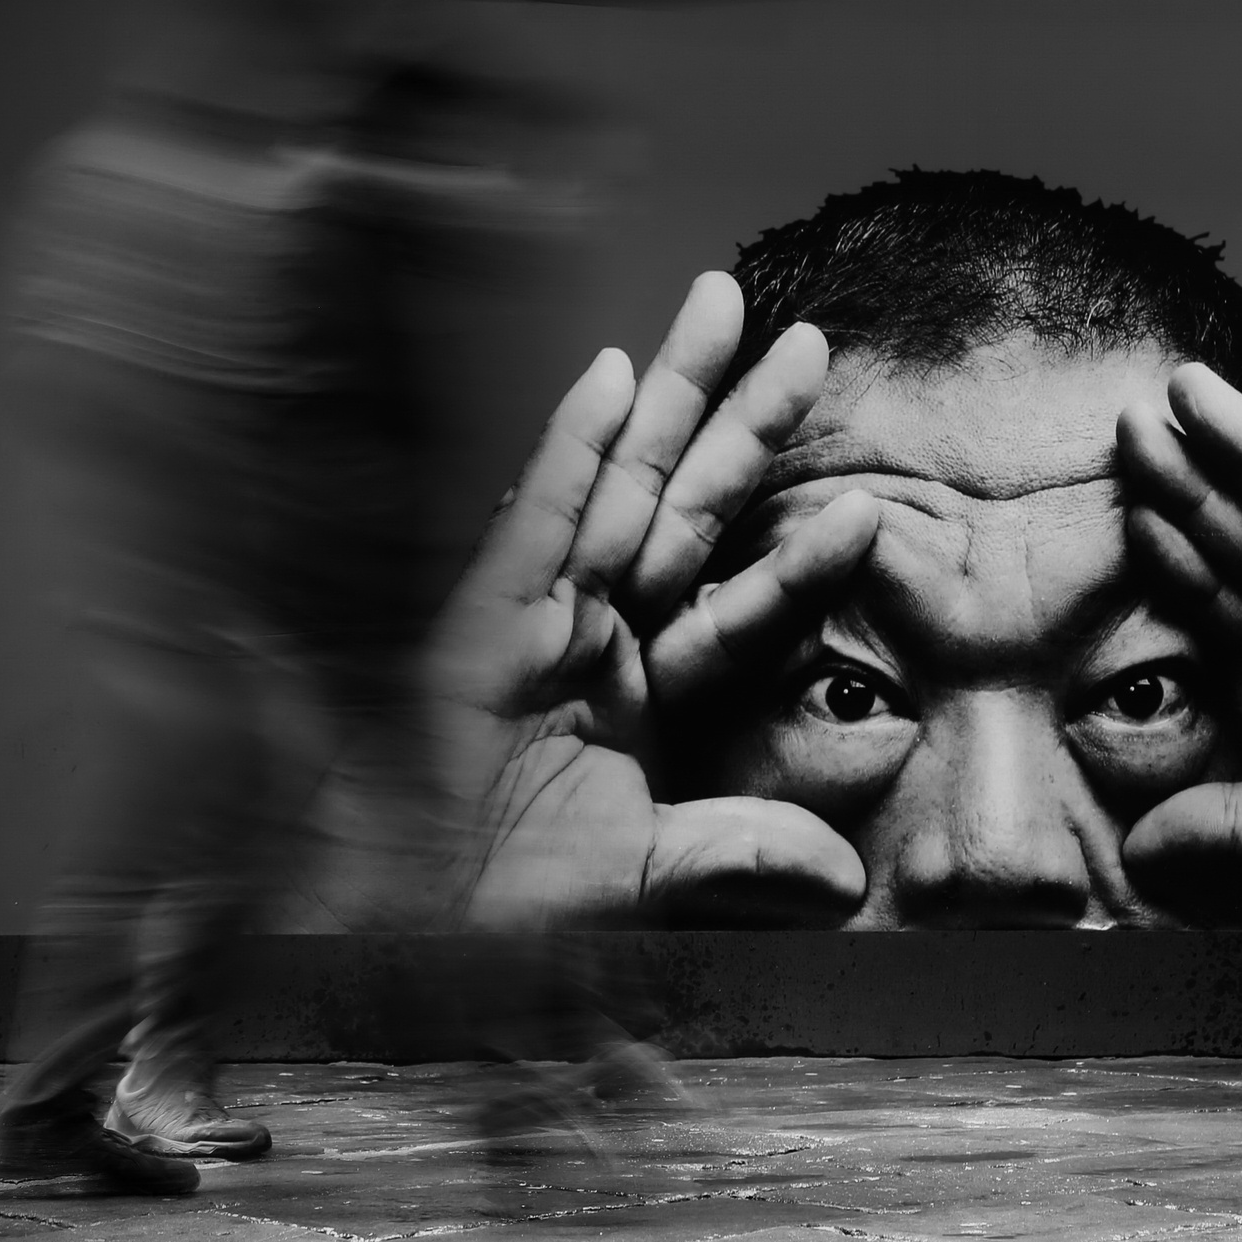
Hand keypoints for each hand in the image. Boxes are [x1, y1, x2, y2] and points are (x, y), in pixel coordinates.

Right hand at [428, 273, 880, 929]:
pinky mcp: (467, 620)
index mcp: (637, 700)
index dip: (801, 564)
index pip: (740, 615)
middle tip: (810, 337)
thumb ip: (735, 862)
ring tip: (723, 304)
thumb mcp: (634, 883)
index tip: (868, 510)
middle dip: (744, 423)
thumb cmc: (488, 916)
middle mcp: (592, 643)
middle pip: (689, 514)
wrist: (373, 937)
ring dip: (671, 399)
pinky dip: (567, 450)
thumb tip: (844, 882)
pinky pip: (530, 522)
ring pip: (620, 491)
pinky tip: (609, 374)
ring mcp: (529, 621)